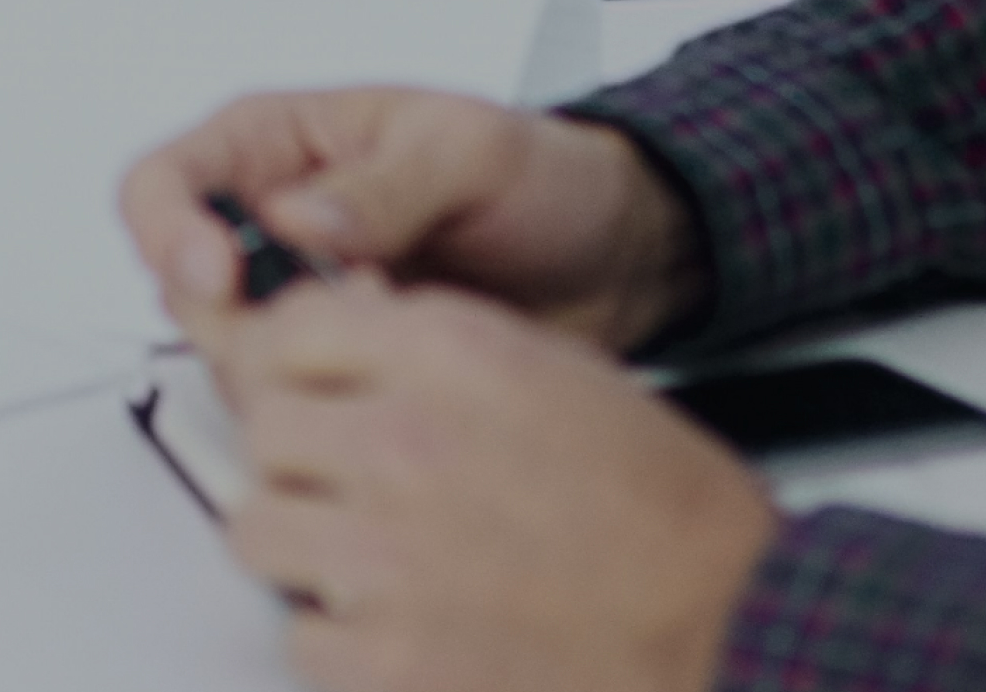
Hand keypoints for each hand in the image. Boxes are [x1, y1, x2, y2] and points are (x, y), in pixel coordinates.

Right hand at [125, 89, 703, 352]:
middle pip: (181, 287)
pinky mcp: (340, 371)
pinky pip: (294, 404)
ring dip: (295, 364)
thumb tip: (298, 215)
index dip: (169, 233)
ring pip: (230, 355)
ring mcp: (303, 304)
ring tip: (389, 330)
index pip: (163, 184)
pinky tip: (399, 373)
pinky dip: (334, 402)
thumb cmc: (542, 179)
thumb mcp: (470, 152)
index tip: (219, 273)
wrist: (614, 259)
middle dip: (242, 317)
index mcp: (277, 146)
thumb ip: (382, 182)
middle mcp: (270, 225)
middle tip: (336, 313)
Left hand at [185, 270, 779, 691]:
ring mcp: (383, 553)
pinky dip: (341, 643)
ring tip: (372, 566)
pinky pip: (299, 635)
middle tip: (347, 490)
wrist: (729, 628)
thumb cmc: (668, 514)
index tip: (305, 393)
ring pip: (257, 529)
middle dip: (299, 460)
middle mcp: (401, 440)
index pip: (286, 329)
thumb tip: (345, 334)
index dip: (291, 365)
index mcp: (449, 354)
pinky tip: (406, 631)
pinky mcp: (386, 657)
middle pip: (262, 429)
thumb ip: (436, 346)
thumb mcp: (557, 374)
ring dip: (304, 549)